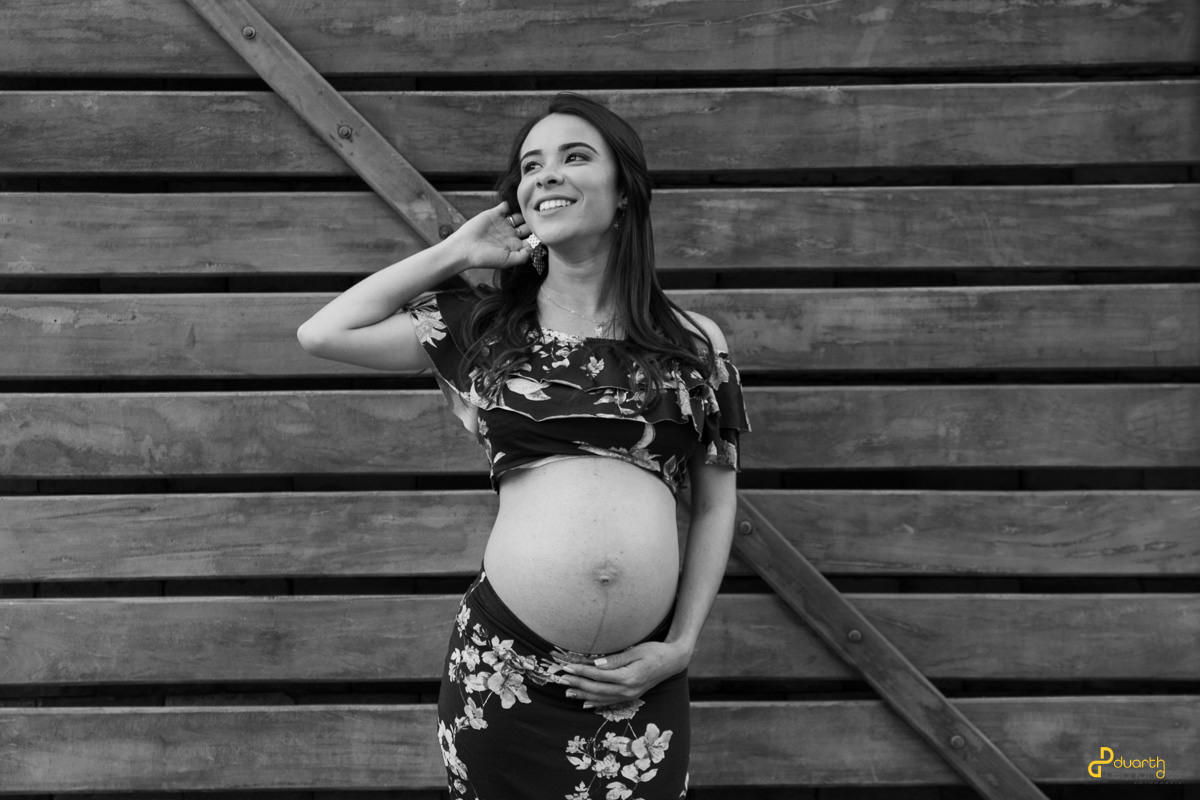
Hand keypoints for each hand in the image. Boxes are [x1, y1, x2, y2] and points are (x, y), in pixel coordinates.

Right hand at [442, 201, 533, 270]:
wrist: (465, 248)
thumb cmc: (485, 258)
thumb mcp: (507, 261)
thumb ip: (523, 256)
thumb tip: (534, 248)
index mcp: (515, 246)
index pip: (531, 239)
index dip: (538, 235)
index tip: (543, 231)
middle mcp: (510, 234)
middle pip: (528, 226)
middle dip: (533, 222)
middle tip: (538, 218)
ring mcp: (502, 224)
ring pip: (518, 215)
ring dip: (524, 212)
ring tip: (528, 209)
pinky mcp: (494, 214)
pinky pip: (505, 207)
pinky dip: (510, 204)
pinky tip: (513, 206)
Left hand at [556, 640, 690, 708]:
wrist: (673, 662)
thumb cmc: (655, 651)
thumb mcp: (636, 651)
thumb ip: (615, 659)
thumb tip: (596, 664)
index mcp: (628, 677)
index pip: (598, 675)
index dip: (581, 671)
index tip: (567, 667)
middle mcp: (628, 690)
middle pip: (597, 688)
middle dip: (578, 684)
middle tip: (561, 680)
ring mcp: (630, 695)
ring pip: (601, 698)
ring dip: (583, 695)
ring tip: (567, 692)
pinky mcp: (631, 696)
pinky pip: (610, 702)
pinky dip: (596, 703)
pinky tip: (585, 702)